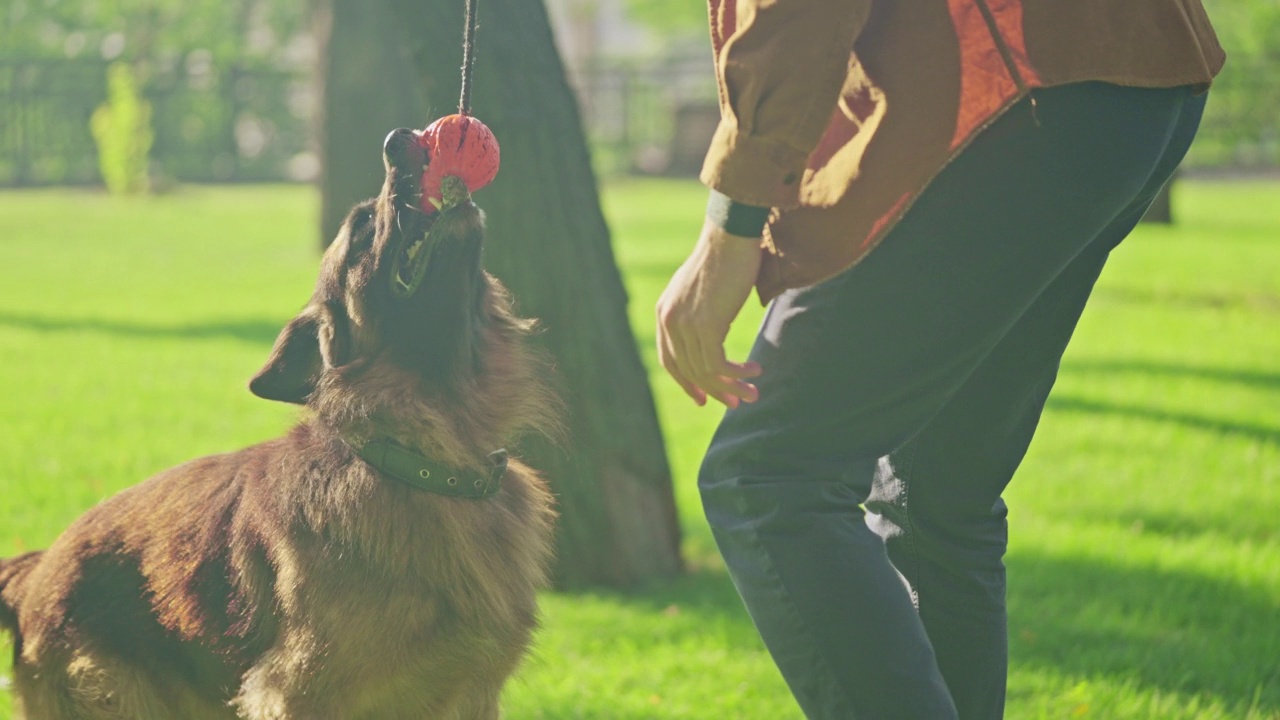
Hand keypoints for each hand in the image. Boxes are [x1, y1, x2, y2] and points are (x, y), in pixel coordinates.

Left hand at [656, 219, 763, 407]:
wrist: (731, 235)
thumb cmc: (725, 258)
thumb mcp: (702, 290)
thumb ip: (699, 313)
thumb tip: (715, 334)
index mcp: (664, 313)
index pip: (670, 360)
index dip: (688, 383)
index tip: (705, 398)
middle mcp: (669, 320)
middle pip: (689, 370)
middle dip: (715, 391)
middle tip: (737, 403)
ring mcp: (686, 324)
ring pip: (706, 371)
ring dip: (732, 386)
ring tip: (753, 393)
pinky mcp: (706, 324)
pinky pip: (719, 364)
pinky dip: (738, 373)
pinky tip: (755, 371)